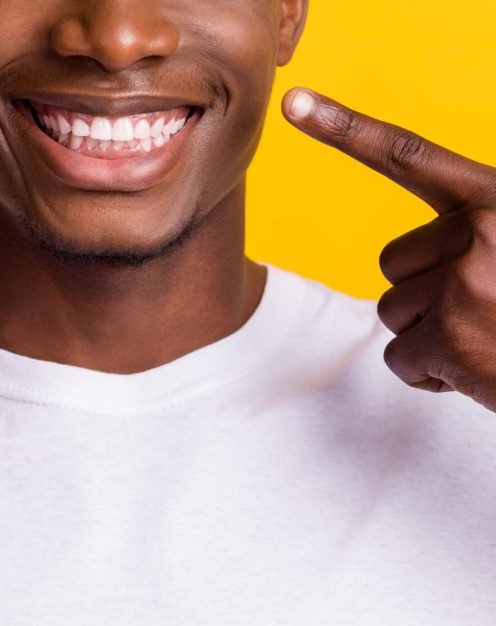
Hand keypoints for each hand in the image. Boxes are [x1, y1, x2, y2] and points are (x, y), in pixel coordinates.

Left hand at [283, 88, 495, 410]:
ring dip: (429, 334)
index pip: (407, 155)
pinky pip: (398, 357)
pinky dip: (428, 374)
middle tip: (482, 309)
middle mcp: (481, 230)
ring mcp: (462, 283)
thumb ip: (473, 231)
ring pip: (392, 310)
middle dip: (425, 292)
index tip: (295, 104)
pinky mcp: (447, 336)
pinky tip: (476, 371)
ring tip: (485, 339)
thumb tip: (413, 255)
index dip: (345, 129)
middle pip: (392, 261)